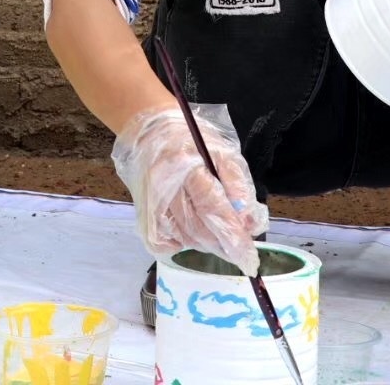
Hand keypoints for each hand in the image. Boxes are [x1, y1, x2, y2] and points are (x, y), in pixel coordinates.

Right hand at [111, 104, 267, 275]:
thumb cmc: (191, 139)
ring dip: (205, 243)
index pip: (213, 207)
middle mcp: (164, 185)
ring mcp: (149, 199)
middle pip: (197, 228)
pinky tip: (189, 236)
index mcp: (187, 164)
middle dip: (223, 244)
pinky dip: (177, 245)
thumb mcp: (223, 152)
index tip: (249, 259)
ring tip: (218, 236)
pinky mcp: (141, 209)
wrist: (149, 129)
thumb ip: (238, 186)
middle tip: (239, 251)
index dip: (233, 236)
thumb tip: (249, 223)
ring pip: (181, 236)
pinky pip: (158, 241)